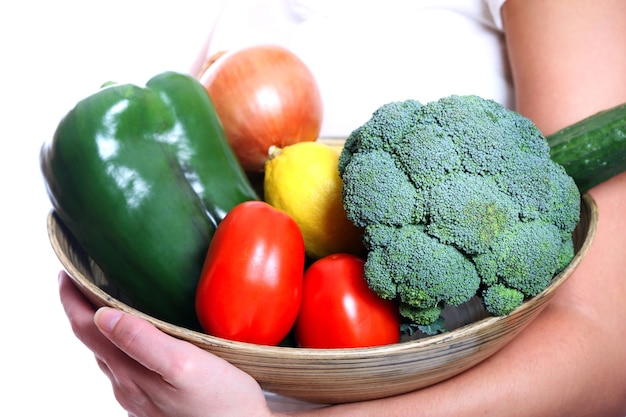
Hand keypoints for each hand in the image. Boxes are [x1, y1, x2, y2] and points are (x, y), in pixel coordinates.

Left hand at [58, 271, 272, 416]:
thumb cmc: (223, 403)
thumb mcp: (186, 366)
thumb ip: (143, 341)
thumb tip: (102, 315)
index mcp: (130, 373)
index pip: (86, 329)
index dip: (72, 300)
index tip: (66, 272)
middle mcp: (127, 386)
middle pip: (93, 341)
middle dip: (83, 309)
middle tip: (85, 279)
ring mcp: (140, 398)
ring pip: (109, 356)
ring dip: (101, 328)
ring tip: (108, 301)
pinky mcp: (156, 404)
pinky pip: (127, 368)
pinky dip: (121, 345)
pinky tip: (139, 339)